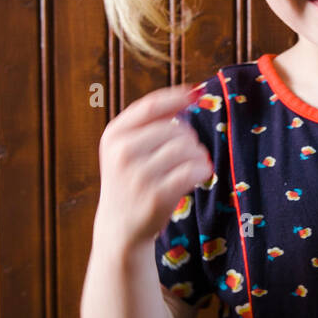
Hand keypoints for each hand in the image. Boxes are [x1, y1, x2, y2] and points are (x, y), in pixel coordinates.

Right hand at [94, 82, 214, 249]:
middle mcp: (122, 152)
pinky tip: (200, 174)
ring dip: (198, 154)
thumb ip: (152, 121)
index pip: (151, 105)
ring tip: (194, 163)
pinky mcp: (156, 196)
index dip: (177, 96)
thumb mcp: (128, 147)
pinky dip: (203, 170)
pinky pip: (192, 170)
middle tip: (187, 153)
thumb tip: (190, 92)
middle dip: (189, 138)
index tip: (197, 92)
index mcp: (114, 135)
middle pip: (175, 128)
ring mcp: (138, 175)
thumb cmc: (131, 179)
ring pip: (186, 148)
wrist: (120, 226)